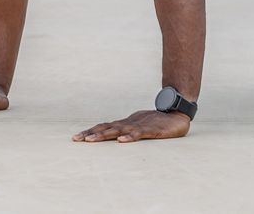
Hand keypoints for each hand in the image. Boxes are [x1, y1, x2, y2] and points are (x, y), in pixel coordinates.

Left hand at [72, 109, 190, 142]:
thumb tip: (114, 138)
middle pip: (107, 128)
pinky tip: (121, 141)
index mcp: (125, 124)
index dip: (91, 131)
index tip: (77, 138)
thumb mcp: (138, 126)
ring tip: (91, 140)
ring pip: (119, 130)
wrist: (176, 112)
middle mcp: (129, 123)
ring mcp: (139, 126)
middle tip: (77, 139)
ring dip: (104, 135)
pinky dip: (129, 137)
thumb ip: (127, 131)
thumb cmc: (157, 121)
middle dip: (91, 133)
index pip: (105, 126)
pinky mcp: (151, 130)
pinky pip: (139, 134)